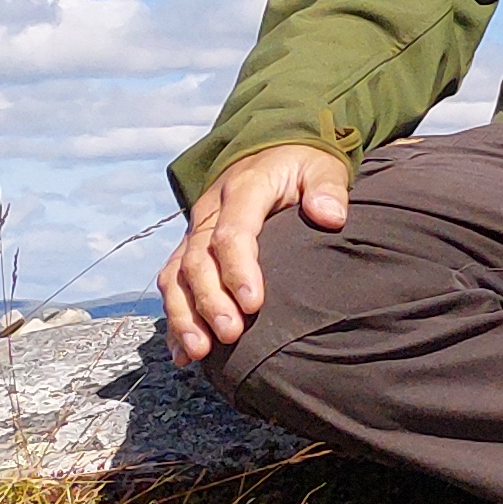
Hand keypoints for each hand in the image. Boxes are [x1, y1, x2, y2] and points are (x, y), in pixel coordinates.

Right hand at [160, 143, 353, 365]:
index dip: (238, 270)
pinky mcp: (190, 249)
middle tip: (229, 335)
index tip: (254, 305)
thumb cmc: (302, 164)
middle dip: (210, 301)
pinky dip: (176, 319)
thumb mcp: (322, 166)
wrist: (272, 150)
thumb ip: (327, 189)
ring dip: (184, 316)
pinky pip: (172, 285)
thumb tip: (330, 216)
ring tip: (199, 352)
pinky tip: (183, 353)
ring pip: (176, 276)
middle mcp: (209, 212)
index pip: (232, 233)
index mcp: (242, 190)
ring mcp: (195, 232)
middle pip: (197, 261)